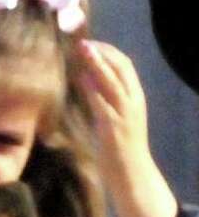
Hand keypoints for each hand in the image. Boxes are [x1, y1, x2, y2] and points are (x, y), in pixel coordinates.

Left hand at [77, 39, 178, 216]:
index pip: (125, 66)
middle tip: (83, 42)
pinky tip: (82, 77)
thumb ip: (104, 101)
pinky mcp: (113, 128)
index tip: (91, 44)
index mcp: (135, 99)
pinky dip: (92, 88)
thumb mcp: (114, 119)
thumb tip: (86, 82)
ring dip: (96, 64)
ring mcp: (124, 115)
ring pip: (112, 81)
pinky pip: (102, 103)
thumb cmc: (119, 149)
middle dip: (102, 53)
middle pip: (120, 68)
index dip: (108, 52)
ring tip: (83, 50)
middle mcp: (133, 102)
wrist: (132, 174)